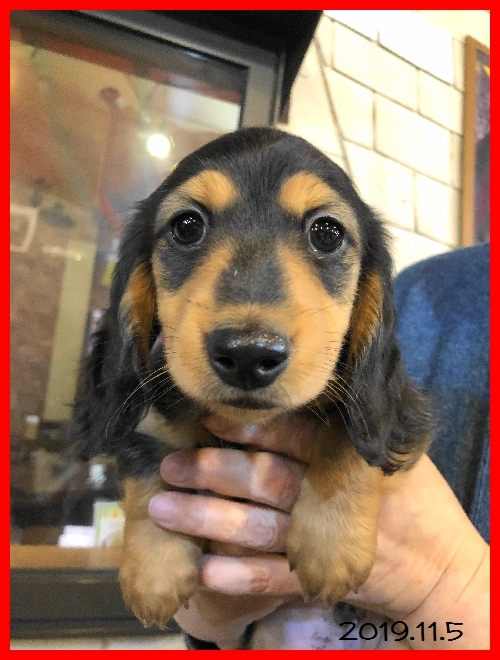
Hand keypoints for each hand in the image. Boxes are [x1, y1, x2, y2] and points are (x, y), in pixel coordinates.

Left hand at [149, 414, 488, 648]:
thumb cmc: (412, 499)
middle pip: (267, 478)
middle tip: (169, 464)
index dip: (250, 425)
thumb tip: (296, 390)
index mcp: (350, 458)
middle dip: (214, 470)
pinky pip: (277, 578)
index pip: (295, 435)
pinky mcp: (325, 579)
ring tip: (163, 509)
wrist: (443, 567)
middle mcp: (333, 496)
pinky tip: (205, 570)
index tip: (207, 415)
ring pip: (260, 527)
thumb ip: (345, 428)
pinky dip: (241, 575)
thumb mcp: (391, 453)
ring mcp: (328, 541)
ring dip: (209, 519)